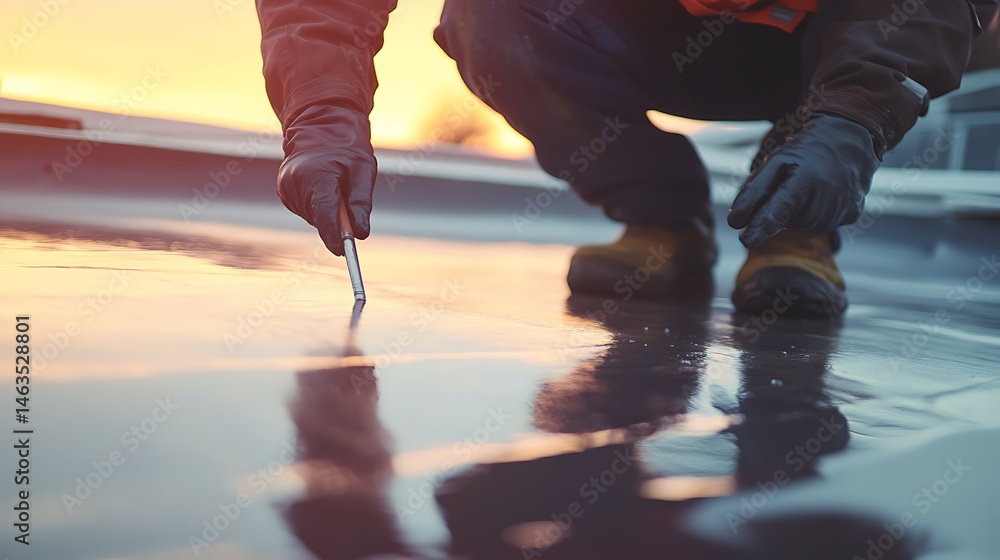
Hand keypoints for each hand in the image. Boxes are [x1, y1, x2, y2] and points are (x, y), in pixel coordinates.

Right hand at [277, 107, 376, 255]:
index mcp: (314, 176)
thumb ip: (360, 202)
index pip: (324, 214)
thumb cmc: (346, 147)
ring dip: (329, 211)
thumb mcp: (363, 170)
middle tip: (349, 204)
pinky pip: (307, 210)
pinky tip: (324, 188)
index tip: (344, 251)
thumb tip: (360, 234)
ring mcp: (286, 188)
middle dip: (337, 220)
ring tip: (336, 186)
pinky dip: (319, 207)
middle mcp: (294, 183)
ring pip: (314, 216)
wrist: (319, 126)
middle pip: (319, 217)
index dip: (334, 235)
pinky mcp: (284, 192)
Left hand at [728, 113, 880, 247]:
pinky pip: (822, 224)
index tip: (746, 240)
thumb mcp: (775, 162)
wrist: (851, 140)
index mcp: (805, 181)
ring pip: (804, 224)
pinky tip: (823, 194)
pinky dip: (816, 213)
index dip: (761, 226)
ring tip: (810, 187)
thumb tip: (735, 222)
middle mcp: (827, 199)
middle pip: (787, 221)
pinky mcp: (852, 216)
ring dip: (799, 211)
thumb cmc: (806, 152)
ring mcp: (843, 209)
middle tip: (793, 184)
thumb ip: (753, 191)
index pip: (778, 210)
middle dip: (782, 209)